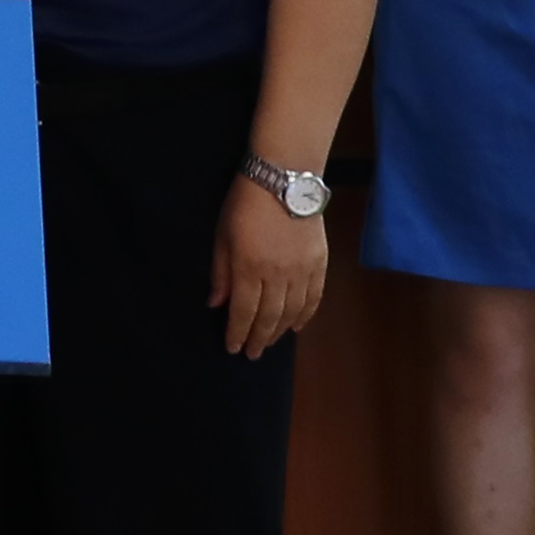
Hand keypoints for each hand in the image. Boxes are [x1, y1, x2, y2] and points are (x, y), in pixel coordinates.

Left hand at [209, 177, 328, 357]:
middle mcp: (277, 275)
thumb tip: (215, 304)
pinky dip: (305, 315)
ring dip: (279, 331)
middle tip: (252, 354)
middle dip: (258, 338)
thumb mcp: (221, 236)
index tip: (232, 348)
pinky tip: (296, 327)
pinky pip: (314, 297)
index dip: (237, 333)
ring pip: (292, 312)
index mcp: (248, 269)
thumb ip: (220, 273)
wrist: (284, 180)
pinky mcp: (319, 264)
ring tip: (269, 343)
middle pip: (268, 317)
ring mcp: (301, 271)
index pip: (242, 311)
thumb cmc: (244, 205)